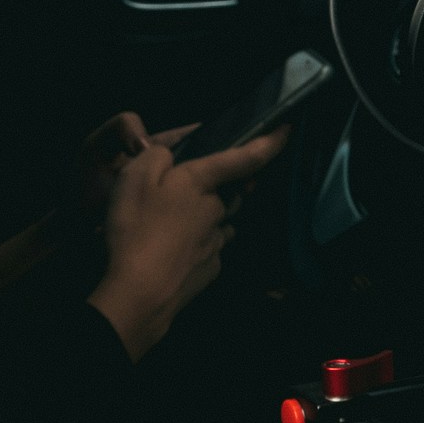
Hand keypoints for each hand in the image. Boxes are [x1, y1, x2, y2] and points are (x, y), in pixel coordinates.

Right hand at [85, 119, 290, 359]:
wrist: (139, 293)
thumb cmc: (135, 229)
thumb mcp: (134, 177)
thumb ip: (156, 157)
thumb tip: (172, 156)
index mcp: (201, 183)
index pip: (244, 158)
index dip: (269, 142)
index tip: (288, 129)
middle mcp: (217, 211)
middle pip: (231, 192)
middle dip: (221, 187)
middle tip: (189, 188)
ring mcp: (216, 242)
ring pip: (222, 221)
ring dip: (210, 216)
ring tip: (177, 222)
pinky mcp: (211, 269)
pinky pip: (211, 248)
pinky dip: (199, 244)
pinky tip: (176, 250)